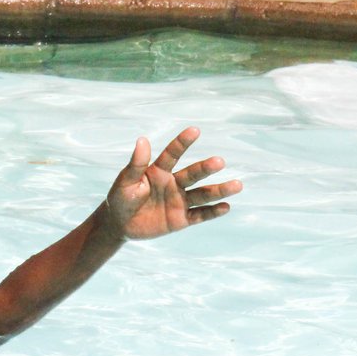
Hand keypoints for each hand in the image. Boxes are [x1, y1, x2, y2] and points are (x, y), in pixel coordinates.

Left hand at [105, 127, 241, 240]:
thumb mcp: (124, 182)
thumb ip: (135, 165)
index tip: (195, 130)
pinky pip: (200, 215)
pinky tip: (226, 207)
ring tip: (237, 185)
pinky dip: (213, 212)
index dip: (183, 142)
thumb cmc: (120, 199)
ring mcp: (179, 201)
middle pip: (193, 174)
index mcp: (159, 171)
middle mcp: (173, 184)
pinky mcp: (181, 219)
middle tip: (219, 162)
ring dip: (219, 190)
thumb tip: (142, 140)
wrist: (119, 225)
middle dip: (206, 168)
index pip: (173, 154)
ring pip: (202, 195)